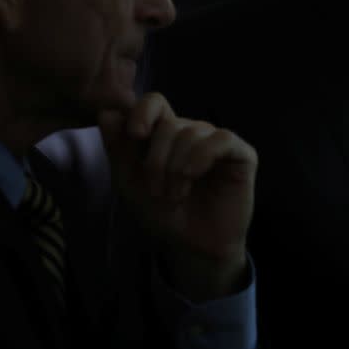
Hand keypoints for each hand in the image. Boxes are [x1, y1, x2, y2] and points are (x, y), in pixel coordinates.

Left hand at [98, 92, 256, 300]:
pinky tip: (193, 176)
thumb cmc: (164, 215)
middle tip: (156, 191)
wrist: (193, 246)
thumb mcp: (131, 183)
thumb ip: (118, 149)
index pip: (156, 103)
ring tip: (175, 195)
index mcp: (166, 135)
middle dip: (157, 160)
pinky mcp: (242, 155)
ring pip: (194, 132)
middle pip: (171, 124)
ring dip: (177, 168)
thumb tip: (106, 112)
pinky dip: (202, 158)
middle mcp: (194, 133)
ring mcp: (219, 142)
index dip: (143, 112)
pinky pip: (222, 140)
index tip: (135, 135)